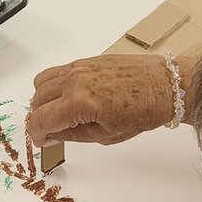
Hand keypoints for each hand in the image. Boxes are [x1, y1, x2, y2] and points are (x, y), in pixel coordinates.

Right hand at [26, 55, 174, 145]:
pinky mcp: (86, 60)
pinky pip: (57, 71)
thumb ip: (72, 135)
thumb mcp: (106, 135)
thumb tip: (51, 135)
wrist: (164, 85)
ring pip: (42, 82)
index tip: (42, 141)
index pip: (40, 119)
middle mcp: (75, 80)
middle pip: (37, 99)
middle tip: (52, 130)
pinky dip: (55, 85)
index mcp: (79, 102)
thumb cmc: (143, 110)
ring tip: (60, 113)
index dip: (36, 134)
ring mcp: (79, 66)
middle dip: (40, 118)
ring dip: (44, 99)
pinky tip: (71, 98)